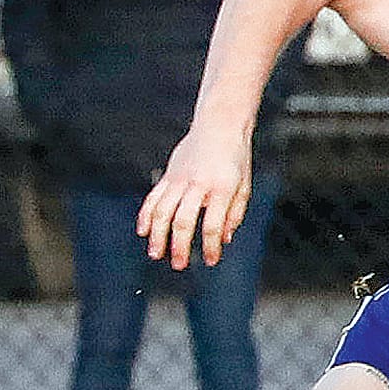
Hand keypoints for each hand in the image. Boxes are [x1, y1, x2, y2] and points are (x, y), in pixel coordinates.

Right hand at [137, 128, 251, 269]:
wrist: (219, 124)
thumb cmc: (236, 157)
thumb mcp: (244, 185)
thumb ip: (235, 213)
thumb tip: (224, 239)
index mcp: (222, 188)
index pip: (213, 224)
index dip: (211, 246)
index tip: (211, 261)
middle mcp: (199, 184)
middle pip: (183, 220)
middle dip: (179, 246)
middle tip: (178, 265)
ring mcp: (180, 178)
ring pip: (162, 211)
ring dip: (157, 235)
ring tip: (156, 253)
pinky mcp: (169, 174)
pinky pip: (153, 197)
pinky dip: (146, 215)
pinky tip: (143, 231)